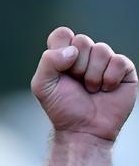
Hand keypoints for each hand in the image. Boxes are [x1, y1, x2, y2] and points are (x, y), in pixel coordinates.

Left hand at [31, 26, 136, 141]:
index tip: (61, 70)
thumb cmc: (63, 110)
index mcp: (64, 56)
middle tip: (77, 84)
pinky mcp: (123, 70)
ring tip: (91, 90)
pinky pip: (118, 61)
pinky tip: (106, 90)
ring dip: (92, 76)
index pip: (62, 34)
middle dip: (76, 67)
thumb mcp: (42, 86)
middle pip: (82, 40)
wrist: (83, 131)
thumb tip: (73, 50)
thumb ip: (48, 61)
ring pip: (101, 49)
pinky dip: (109, 79)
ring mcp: (105, 62)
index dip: (61, 50)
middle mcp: (85, 56)